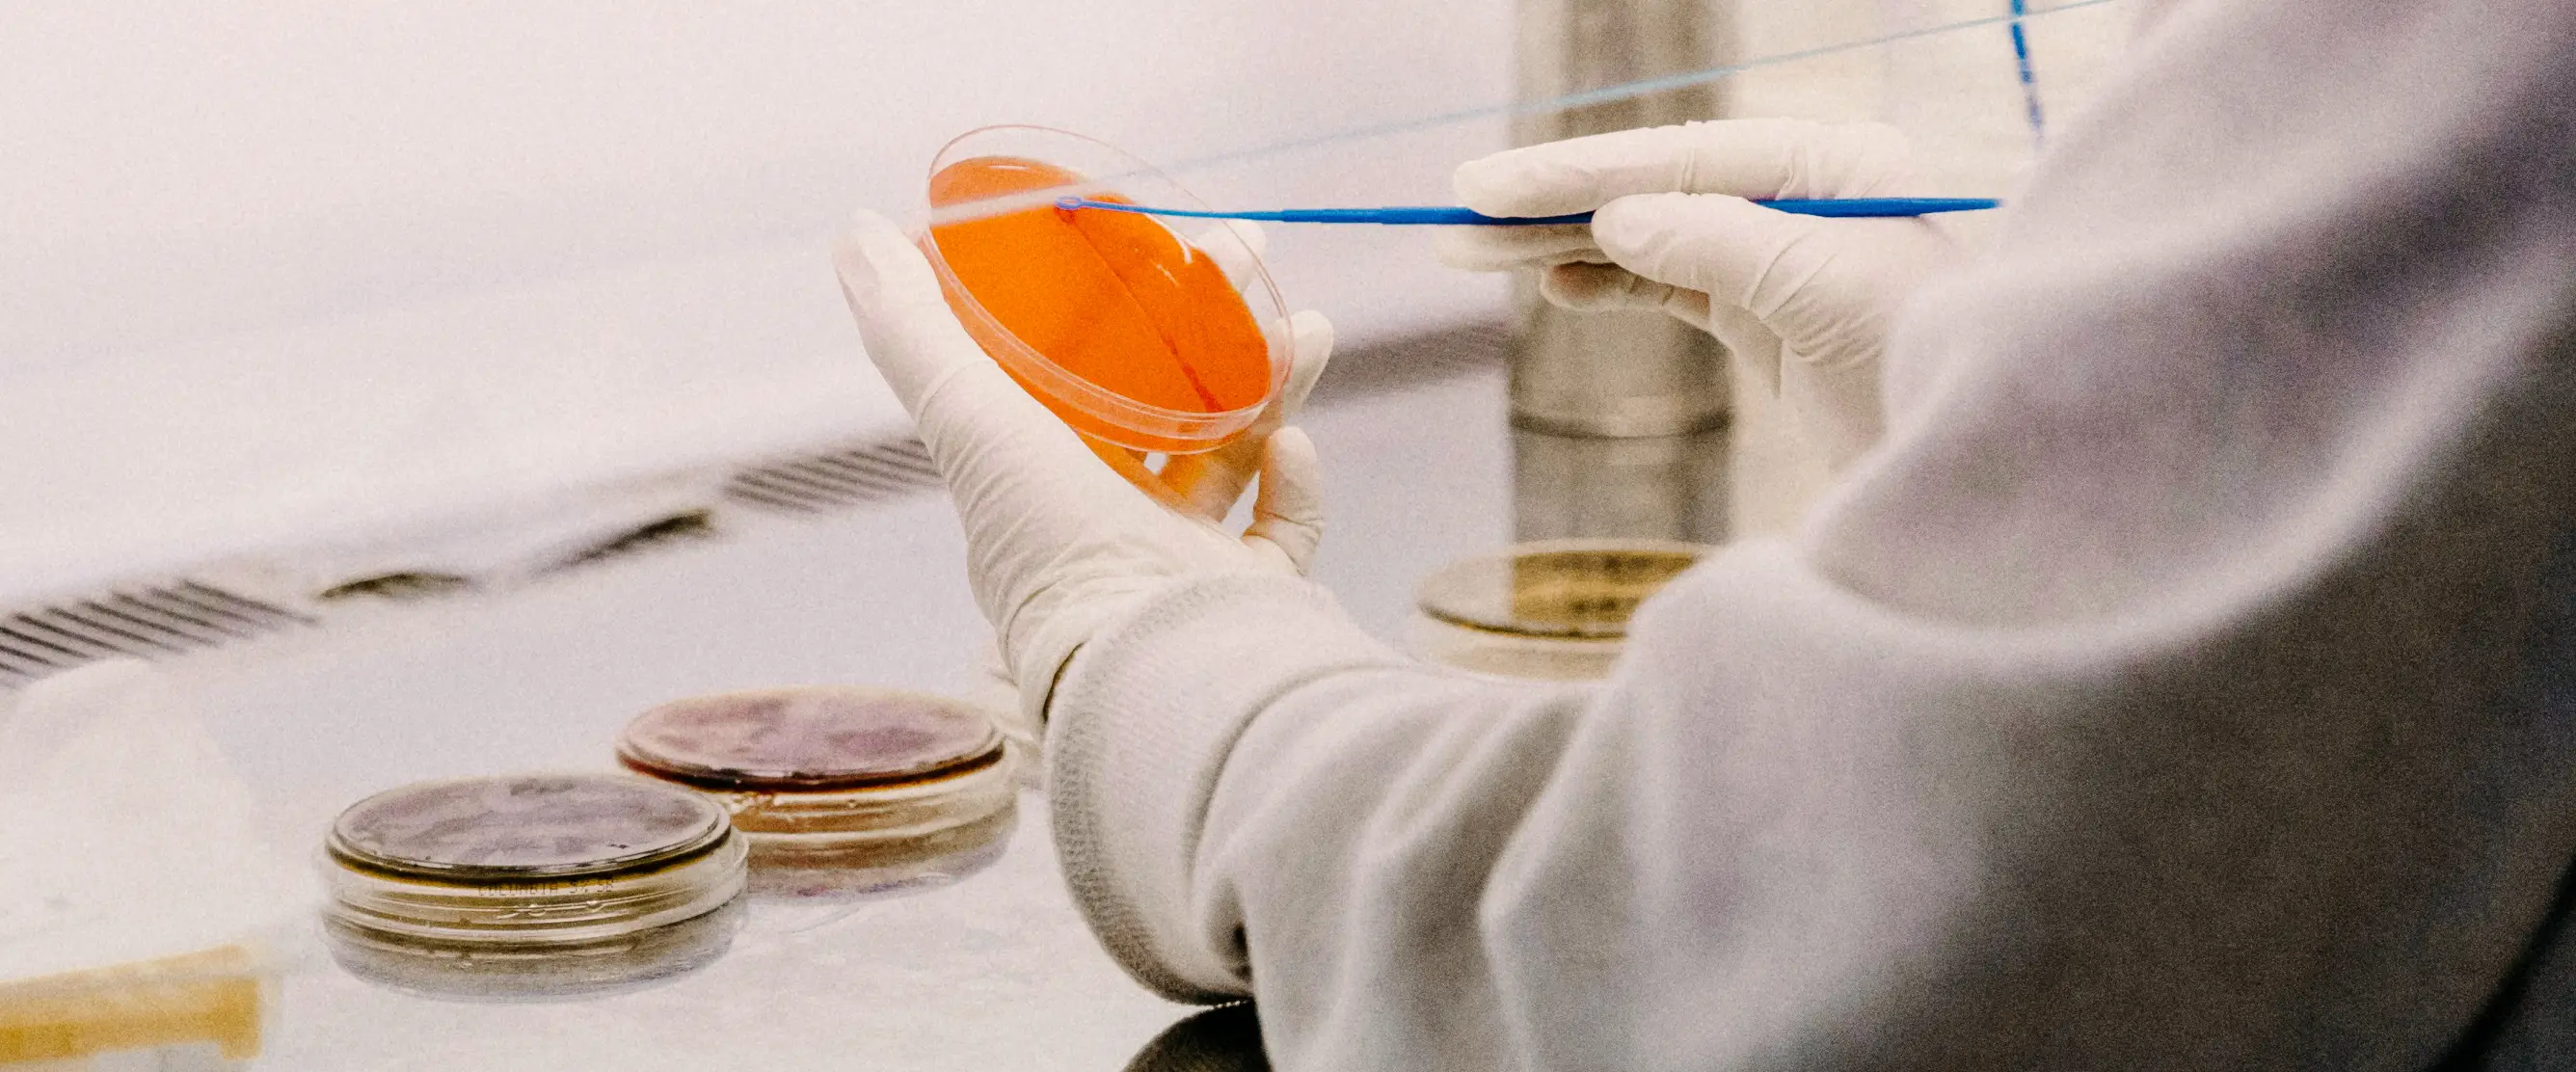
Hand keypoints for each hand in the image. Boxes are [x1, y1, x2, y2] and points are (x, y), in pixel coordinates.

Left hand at [834, 211, 1332, 729]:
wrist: (1161, 666)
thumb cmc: (1057, 551)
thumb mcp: (972, 421)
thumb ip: (914, 330)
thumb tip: (858, 230)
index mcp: (1039, 484)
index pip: (1075, 374)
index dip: (1111, 301)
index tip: (1149, 238)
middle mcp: (1107, 523)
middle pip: (1164, 397)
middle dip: (1210, 319)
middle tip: (1244, 252)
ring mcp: (1183, 564)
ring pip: (1234, 449)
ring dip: (1268, 379)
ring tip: (1307, 326)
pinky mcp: (1251, 597)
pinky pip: (1282, 528)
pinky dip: (1294, 484)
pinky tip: (1293, 443)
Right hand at [1435, 118, 1957, 466]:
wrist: (1989, 477)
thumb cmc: (1929, 362)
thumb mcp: (1822, 289)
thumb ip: (1715, 242)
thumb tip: (1614, 219)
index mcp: (1833, 163)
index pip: (1681, 156)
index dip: (1578, 170)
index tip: (1489, 186)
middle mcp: (1806, 197)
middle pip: (1657, 189)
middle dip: (1555, 205)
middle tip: (1458, 221)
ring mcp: (1786, 257)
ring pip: (1653, 238)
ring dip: (1566, 246)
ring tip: (1477, 257)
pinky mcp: (1774, 318)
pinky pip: (1674, 287)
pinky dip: (1613, 286)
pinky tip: (1556, 285)